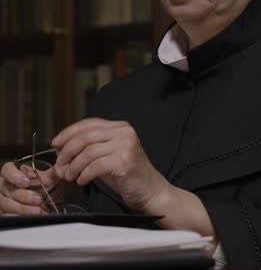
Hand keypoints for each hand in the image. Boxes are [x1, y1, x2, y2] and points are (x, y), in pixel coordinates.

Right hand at [0, 161, 60, 214]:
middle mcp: (4, 185)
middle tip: (38, 199)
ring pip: (7, 204)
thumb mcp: (45, 178)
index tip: (26, 182)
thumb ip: (48, 175)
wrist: (41, 201)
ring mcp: (3, 199)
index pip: (8, 170)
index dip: (15, 176)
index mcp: (11, 172)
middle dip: (24, 195)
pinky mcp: (4, 212)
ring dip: (23, 208)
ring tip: (37, 211)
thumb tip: (54, 175)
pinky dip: (20, 217)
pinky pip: (7, 215)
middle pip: (9, 189)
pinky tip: (30, 217)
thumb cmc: (41, 186)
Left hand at [52, 117, 169, 210]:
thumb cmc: (127, 175)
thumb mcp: (107, 155)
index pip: (89, 123)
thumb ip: (89, 148)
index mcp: (120, 127)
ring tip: (69, 175)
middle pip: (86, 136)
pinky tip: (82, 180)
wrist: (151, 191)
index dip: (69, 132)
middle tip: (59, 163)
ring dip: (74, 165)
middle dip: (68, 150)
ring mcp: (125, 145)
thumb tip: (62, 150)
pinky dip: (84, 174)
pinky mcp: (124, 161)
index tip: (56, 142)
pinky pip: (95, 166)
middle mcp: (124, 132)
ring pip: (88, 151)